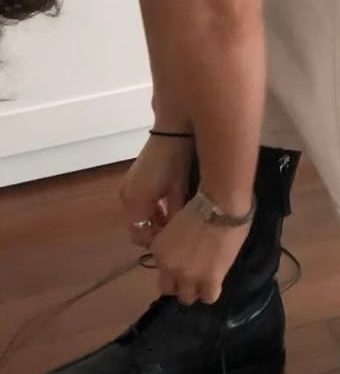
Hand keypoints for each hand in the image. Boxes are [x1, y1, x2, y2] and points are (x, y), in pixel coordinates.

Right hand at [119, 134, 193, 249]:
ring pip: (137, 215)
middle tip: (175, 235)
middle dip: (154, 232)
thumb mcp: (179, 190)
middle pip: (136, 226)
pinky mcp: (132, 178)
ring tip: (174, 220)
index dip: (156, 242)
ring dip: (152, 220)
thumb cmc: (177, 159)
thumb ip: (175, 216)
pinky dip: (150, 208)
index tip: (174, 243)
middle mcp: (126, 196)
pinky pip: (137, 203)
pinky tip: (167, 205)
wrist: (171, 129)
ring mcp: (127, 186)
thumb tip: (178, 236)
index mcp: (135, 201)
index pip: (139, 234)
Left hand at [151, 198, 249, 304]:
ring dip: (195, 289)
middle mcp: (169, 267)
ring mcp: (189, 276)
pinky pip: (208, 297)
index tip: (181, 261)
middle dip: (178, 283)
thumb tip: (183, 248)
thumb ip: (174, 242)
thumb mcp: (176, 223)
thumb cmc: (201, 204)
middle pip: (168, 289)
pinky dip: (211, 291)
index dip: (172, 266)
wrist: (220, 206)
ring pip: (187, 298)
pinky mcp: (210, 280)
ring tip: (205, 280)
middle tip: (191, 274)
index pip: (160, 268)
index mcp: (159, 250)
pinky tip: (217, 281)